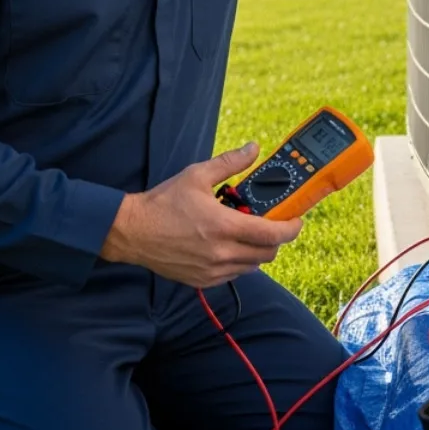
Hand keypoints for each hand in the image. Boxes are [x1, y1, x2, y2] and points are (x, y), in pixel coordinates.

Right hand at [99, 143, 302, 287]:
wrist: (132, 232)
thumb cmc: (163, 203)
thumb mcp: (197, 175)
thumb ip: (230, 163)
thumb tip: (253, 149)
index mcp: (223, 225)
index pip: (272, 235)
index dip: (291, 228)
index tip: (296, 220)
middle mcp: (221, 252)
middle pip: (268, 253)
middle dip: (276, 238)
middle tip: (271, 223)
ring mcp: (212, 270)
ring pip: (253, 266)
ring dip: (258, 251)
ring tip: (248, 233)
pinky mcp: (202, 280)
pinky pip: (235, 275)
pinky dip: (240, 262)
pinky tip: (230, 246)